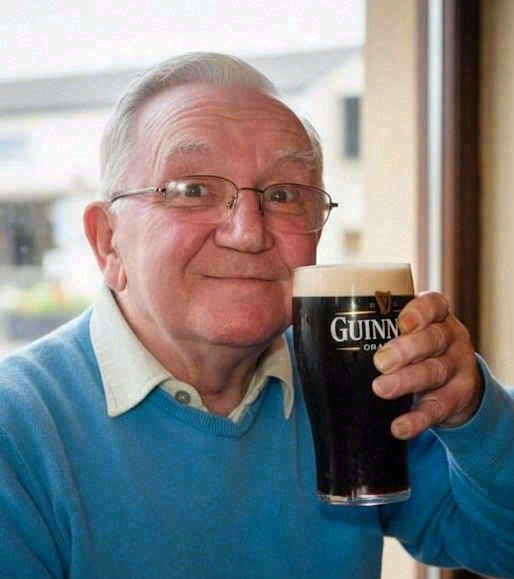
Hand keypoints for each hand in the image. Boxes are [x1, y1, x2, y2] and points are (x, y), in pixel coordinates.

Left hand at [372, 291, 482, 439]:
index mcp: (437, 316)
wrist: (460, 384)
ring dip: (407, 381)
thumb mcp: (411, 334)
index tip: (402, 322)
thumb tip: (319, 335)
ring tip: (381, 389)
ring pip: (435, 372)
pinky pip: (438, 408)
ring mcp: (458, 368)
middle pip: (434, 339)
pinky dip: (417, 419)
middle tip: (380, 362)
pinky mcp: (458, 398)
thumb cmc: (420, 349)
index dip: (421, 311)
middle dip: (406, 350)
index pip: (435, 305)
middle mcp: (451, 338)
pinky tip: (399, 427)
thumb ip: (379, 329)